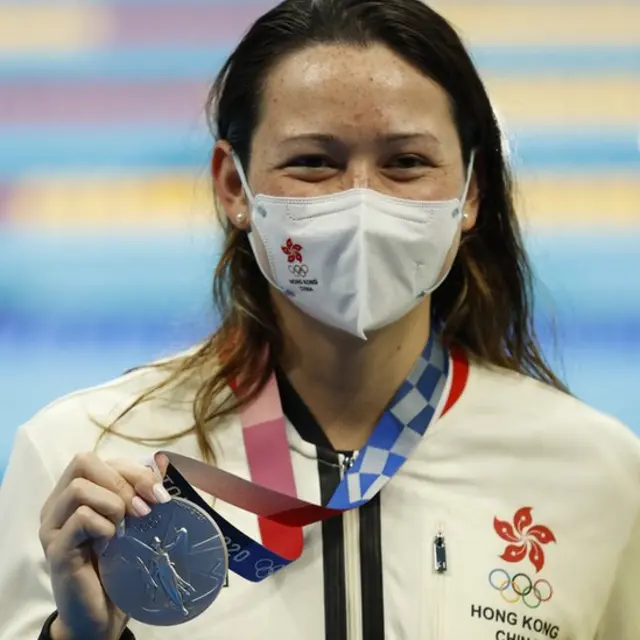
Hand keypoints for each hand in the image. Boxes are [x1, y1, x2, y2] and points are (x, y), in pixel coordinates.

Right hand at [39, 453, 169, 639]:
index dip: (133, 470)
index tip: (159, 495)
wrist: (102, 614)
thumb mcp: (134, 521)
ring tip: (125, 528)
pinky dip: (105, 526)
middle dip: (123, 481)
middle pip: (83, 462)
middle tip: (143, 510)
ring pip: (79, 488)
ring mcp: (53, 527)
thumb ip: (142, 491)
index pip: (99, 459)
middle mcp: (57, 505)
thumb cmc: (120, 563)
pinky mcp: (56, 550)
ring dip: (113, 503)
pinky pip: (81, 518)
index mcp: (74, 494)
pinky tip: (112, 544)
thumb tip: (162, 461)